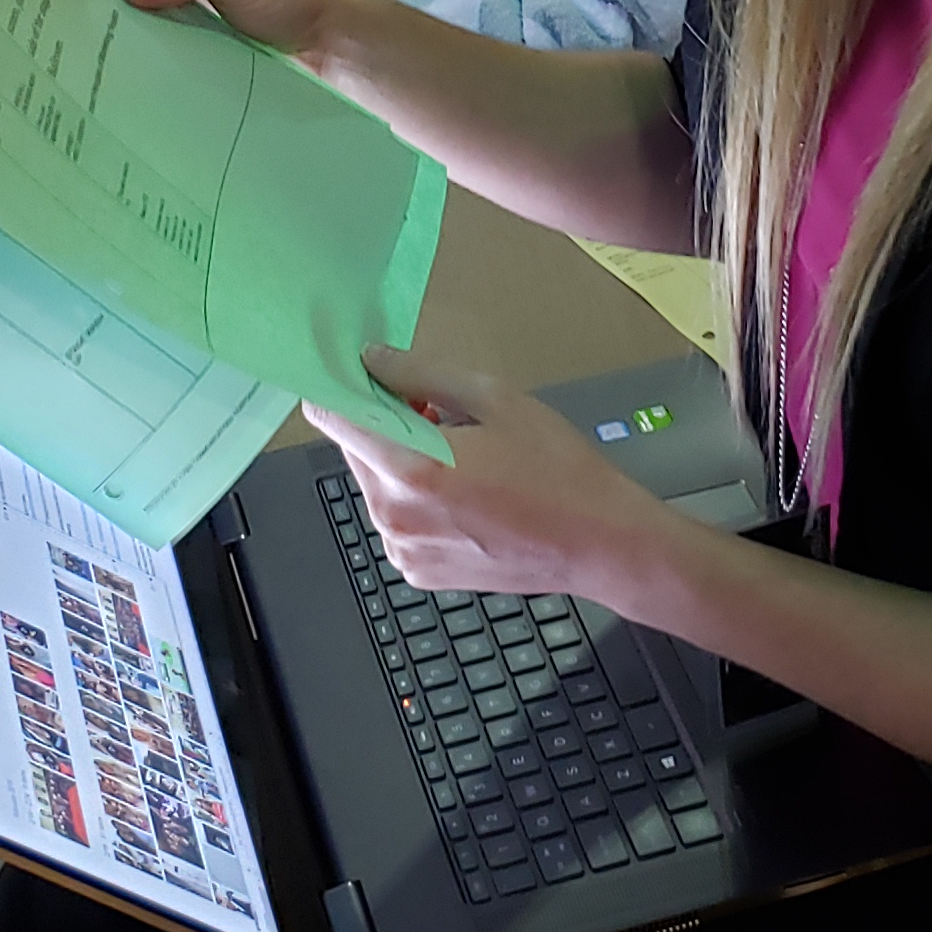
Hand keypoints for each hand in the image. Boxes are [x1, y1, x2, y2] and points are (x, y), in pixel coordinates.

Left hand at [309, 345, 683, 612]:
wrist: (598, 544)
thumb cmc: (558, 471)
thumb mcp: (497, 400)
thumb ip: (423, 374)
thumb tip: (374, 360)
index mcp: (411, 470)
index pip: (332, 418)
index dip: (343, 387)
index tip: (366, 375)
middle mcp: (394, 516)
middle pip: (355, 449)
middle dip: (385, 423)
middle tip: (442, 414)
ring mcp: (403, 549)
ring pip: (376, 483)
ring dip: (403, 461)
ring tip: (466, 459)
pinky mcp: (417, 570)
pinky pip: (397, 518)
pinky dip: (417, 499)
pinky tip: (468, 494)